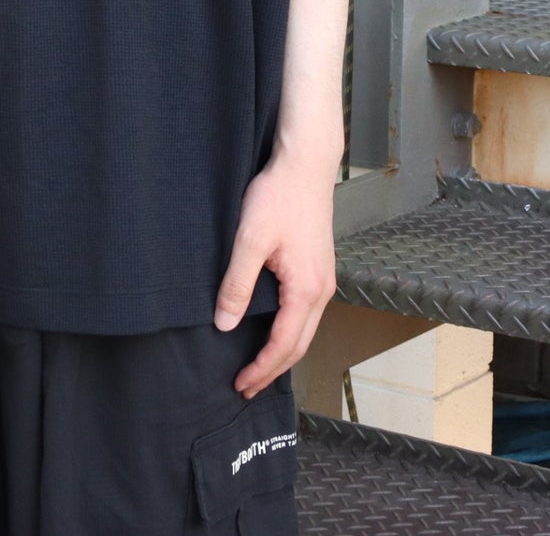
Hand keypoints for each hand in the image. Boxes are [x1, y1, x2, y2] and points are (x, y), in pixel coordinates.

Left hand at [212, 147, 337, 397]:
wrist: (305, 164)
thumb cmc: (278, 197)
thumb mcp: (249, 241)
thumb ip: (237, 285)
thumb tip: (224, 324)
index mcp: (306, 290)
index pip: (283, 345)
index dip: (261, 368)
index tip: (239, 384)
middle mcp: (322, 290)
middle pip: (299, 345)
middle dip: (272, 369)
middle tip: (246, 386)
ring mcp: (324, 279)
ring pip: (305, 330)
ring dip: (283, 352)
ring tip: (257, 365)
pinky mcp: (319, 267)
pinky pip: (307, 312)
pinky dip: (291, 331)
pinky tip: (274, 330)